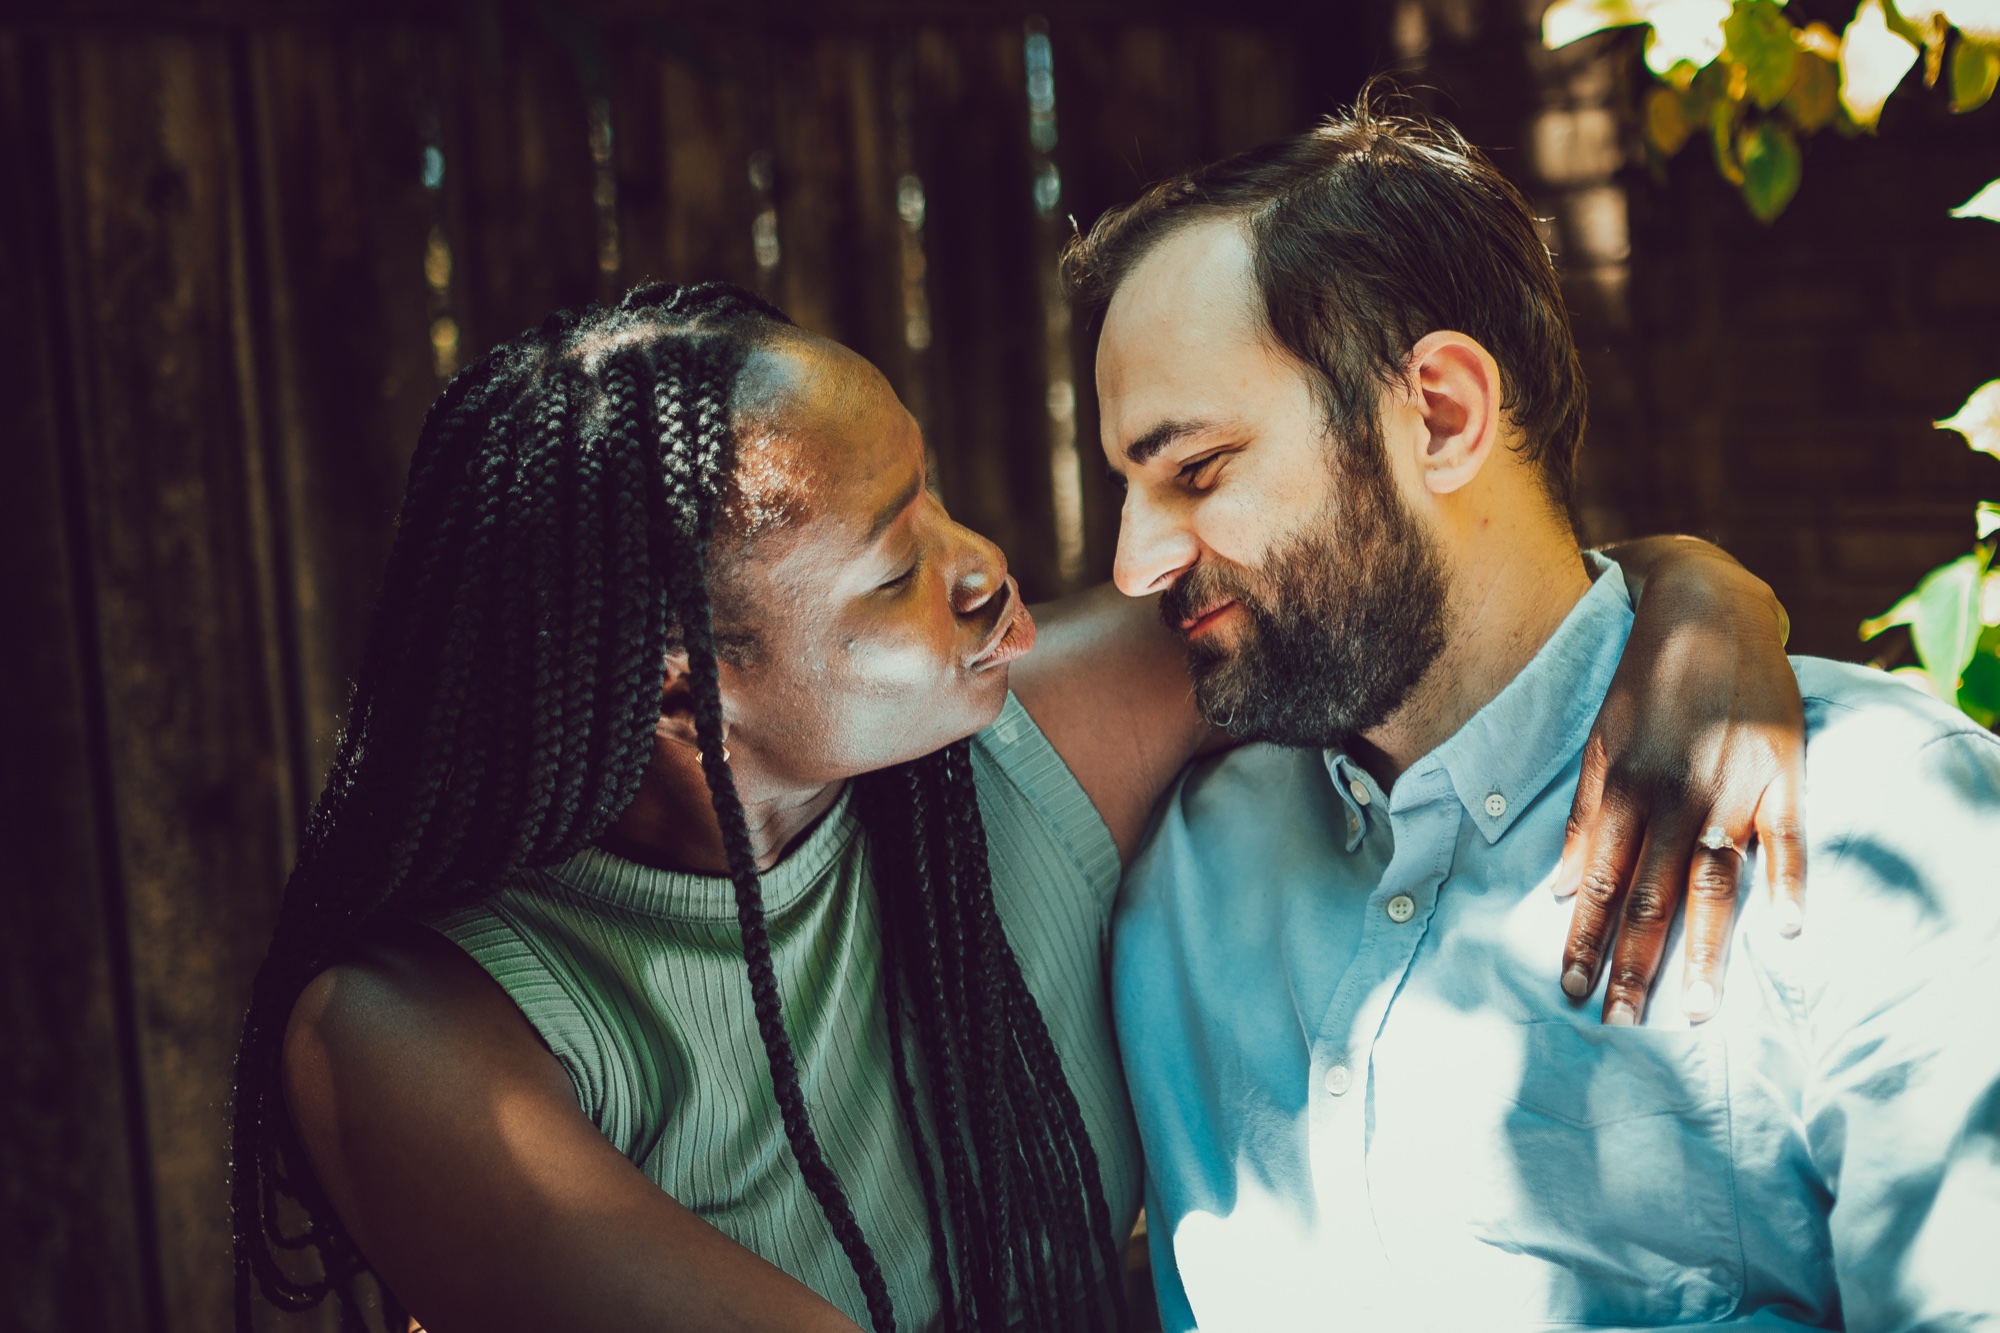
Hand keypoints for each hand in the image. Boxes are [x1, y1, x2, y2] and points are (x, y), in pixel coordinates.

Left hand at [1556, 543, 1806, 1023]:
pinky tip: (1784, 932)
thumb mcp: (1597, 740)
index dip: (1585, 939)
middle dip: (1633, 965)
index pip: (1601, 883)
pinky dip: (1788, 884)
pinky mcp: (1783, 773)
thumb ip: (1583, 816)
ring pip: (1713, 884)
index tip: (1570, 989)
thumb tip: (1561, 887)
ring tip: (1691, 1011)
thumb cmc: (1641, 680)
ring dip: (1702, 952)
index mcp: (1625, 789)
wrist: (1707, 608)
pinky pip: (1787, 839)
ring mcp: (1734, 787)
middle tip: (1619, 1024)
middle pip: (1652, 897)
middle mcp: (1677, 796)